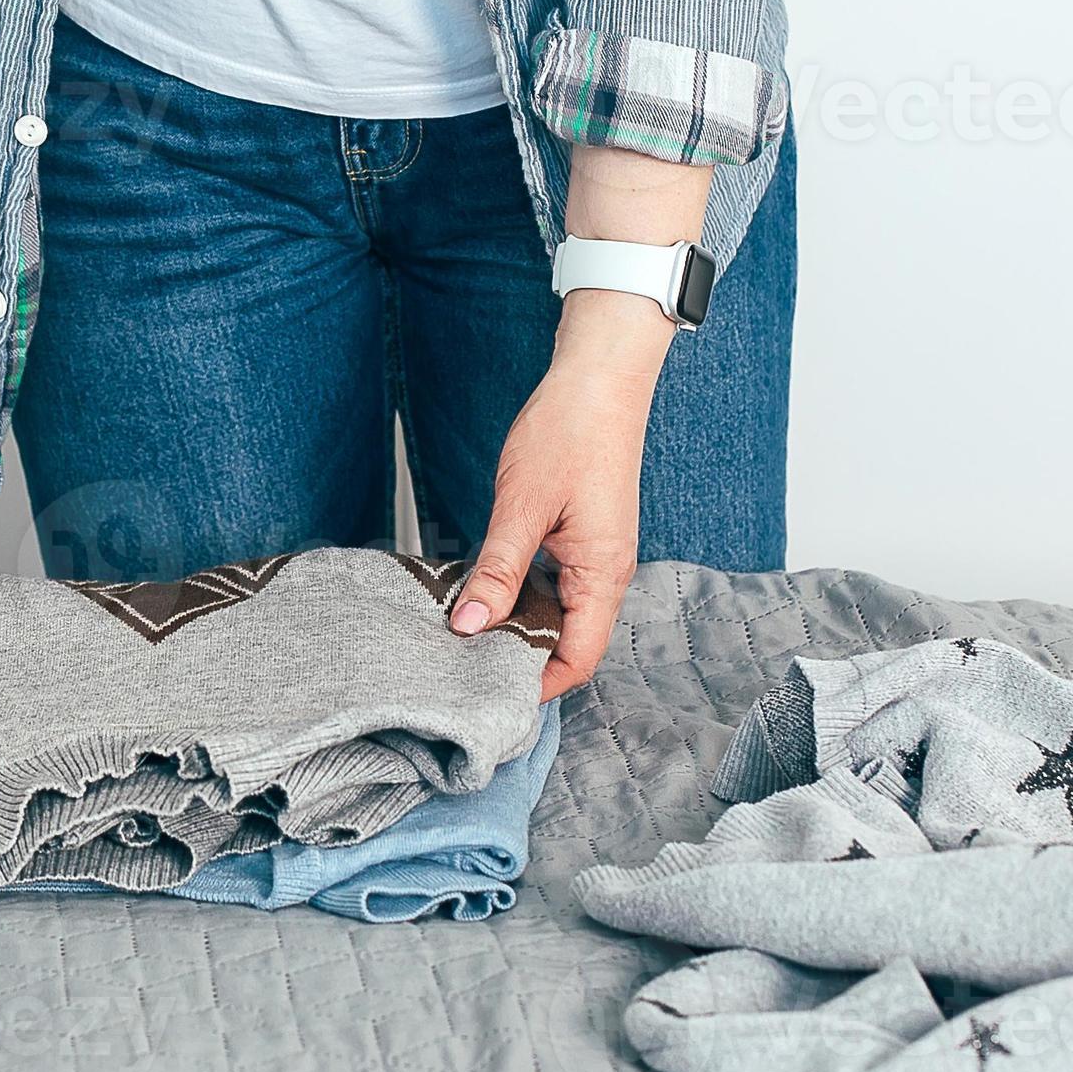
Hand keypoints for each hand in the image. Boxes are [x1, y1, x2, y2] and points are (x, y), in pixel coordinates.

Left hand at [451, 292, 665, 700]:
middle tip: (465, 664)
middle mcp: (607, 572)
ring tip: (469, 630)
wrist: (599, 377)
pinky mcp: (585, 534)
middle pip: (571, 641)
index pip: (578, 658)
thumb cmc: (569, 432)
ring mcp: (597, 553)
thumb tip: (468, 626)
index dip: (538, 684)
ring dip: (520, 625)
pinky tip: (488, 586)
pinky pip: (557, 583)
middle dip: (523, 659)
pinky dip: (524, 593)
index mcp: (602, 574)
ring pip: (561, 612)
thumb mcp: (522, 506)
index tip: (490, 695)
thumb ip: (498, 570)